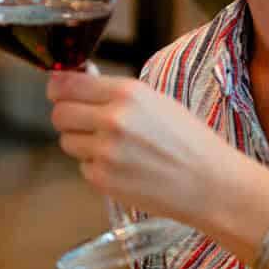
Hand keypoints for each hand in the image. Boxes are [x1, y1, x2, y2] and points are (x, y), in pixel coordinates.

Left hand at [45, 70, 238, 224]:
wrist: (210, 184)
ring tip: (115, 149)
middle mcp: (112, 119)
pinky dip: (97, 168)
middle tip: (86, 122)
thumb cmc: (189, 141)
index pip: (66, 84)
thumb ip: (115, 94)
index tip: (59, 91)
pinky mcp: (103, 180)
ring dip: (82, 143)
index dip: (58, 88)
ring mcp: (105, 152)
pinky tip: (125, 169)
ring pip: (67, 141)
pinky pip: (83, 167)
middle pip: (58, 113)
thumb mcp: (156, 102)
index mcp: (127, 93)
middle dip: (68, 117)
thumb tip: (75, 84)